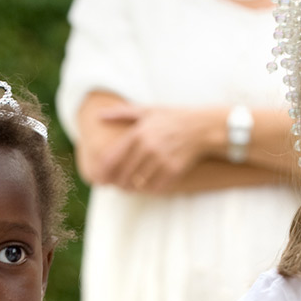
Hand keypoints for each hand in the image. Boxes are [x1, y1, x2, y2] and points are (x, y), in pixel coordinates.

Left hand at [92, 104, 213, 191]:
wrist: (202, 127)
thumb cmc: (173, 117)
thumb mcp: (147, 111)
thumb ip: (121, 114)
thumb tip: (98, 115)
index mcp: (138, 133)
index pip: (112, 158)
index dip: (103, 171)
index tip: (99, 179)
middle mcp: (148, 147)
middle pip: (123, 173)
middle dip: (116, 183)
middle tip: (113, 186)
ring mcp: (161, 159)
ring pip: (138, 182)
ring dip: (130, 188)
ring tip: (127, 188)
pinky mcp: (173, 170)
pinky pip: (154, 186)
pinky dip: (148, 189)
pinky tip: (145, 187)